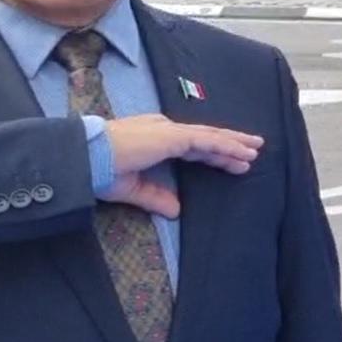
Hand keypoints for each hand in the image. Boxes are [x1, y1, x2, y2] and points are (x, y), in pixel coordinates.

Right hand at [102, 115, 262, 217]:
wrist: (85, 158)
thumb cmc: (100, 169)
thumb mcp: (133, 188)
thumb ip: (155, 197)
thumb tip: (176, 211)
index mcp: (155, 139)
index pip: (191, 146)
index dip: (212, 153)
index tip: (231, 161)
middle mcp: (165, 130)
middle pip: (206, 138)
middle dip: (230, 144)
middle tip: (253, 150)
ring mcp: (169, 131)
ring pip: (211, 136)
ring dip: (235, 144)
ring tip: (256, 150)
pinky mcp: (173, 137)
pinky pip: (207, 141)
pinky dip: (226, 146)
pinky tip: (242, 152)